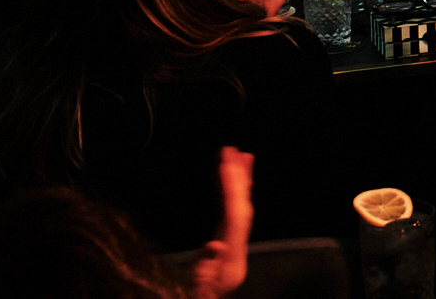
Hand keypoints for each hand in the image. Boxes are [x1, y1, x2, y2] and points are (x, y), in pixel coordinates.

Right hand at [182, 148, 253, 298]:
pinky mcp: (226, 249)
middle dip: (238, 179)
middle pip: (241, 210)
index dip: (231, 191)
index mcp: (231, 260)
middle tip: (233, 150)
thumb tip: (215, 244)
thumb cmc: (193, 298)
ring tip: (241, 156)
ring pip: (240, 211)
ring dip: (240, 183)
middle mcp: (236, 252)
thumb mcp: (196, 286)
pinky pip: (233, 217)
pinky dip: (233, 197)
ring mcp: (233, 250)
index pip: (234, 218)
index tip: (226, 165)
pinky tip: (233, 182)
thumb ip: (204, 266)